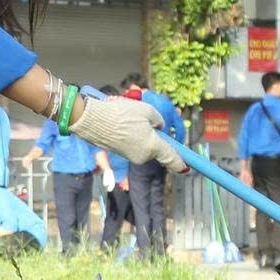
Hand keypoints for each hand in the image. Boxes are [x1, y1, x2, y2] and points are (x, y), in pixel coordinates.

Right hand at [69, 91, 184, 170]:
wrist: (92, 121)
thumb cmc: (121, 114)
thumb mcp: (147, 110)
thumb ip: (159, 121)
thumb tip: (159, 128)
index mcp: (154, 146)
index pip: (172, 158)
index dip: (181, 163)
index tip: (188, 168)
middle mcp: (144, 155)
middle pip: (157, 148)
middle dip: (157, 137)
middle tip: (150, 120)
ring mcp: (132, 157)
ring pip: (145, 146)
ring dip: (143, 135)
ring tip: (131, 119)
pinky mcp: (122, 154)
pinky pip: (134, 145)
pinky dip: (133, 137)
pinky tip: (123, 125)